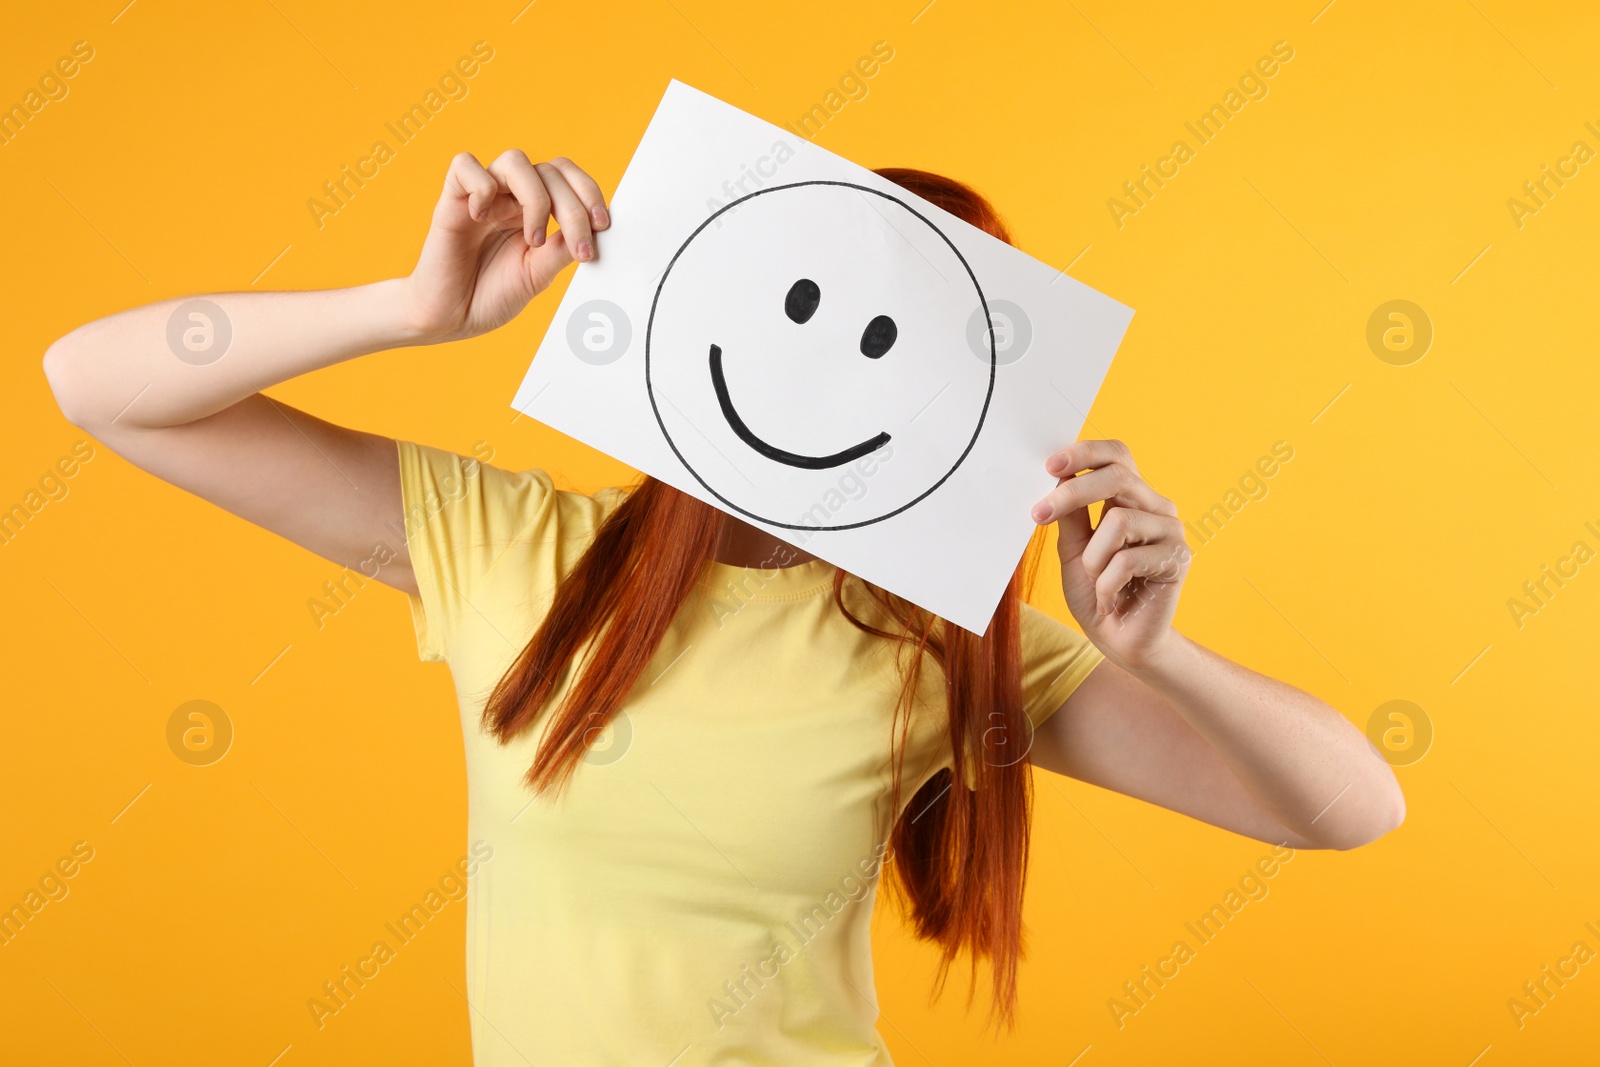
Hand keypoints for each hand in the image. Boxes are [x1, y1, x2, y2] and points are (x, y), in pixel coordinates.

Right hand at [399, 151, 609, 343]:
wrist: (449, 318)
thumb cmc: (489, 295)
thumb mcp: (538, 275)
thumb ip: (562, 249)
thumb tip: (594, 230)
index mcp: (533, 210)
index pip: (566, 178)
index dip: (589, 193)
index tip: (602, 226)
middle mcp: (510, 197)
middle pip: (550, 170)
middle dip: (572, 207)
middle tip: (576, 246)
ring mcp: (481, 195)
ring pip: (516, 161)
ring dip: (536, 198)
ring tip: (533, 239)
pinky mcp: (451, 200)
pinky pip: (465, 165)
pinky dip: (482, 186)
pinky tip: (483, 217)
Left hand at [1032, 439, 1190, 672]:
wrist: (1120, 641)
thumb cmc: (1097, 593)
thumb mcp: (1073, 549)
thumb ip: (1070, 514)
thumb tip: (1059, 475)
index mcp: (1131, 498)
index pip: (1117, 455)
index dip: (1086, 453)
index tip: (1050, 465)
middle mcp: (1156, 507)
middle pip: (1118, 477)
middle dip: (1072, 493)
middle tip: (1039, 514)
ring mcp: (1171, 531)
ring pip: (1119, 521)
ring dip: (1093, 558)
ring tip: (1096, 582)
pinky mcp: (1178, 559)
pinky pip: (1128, 560)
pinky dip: (1106, 584)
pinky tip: (1110, 600)